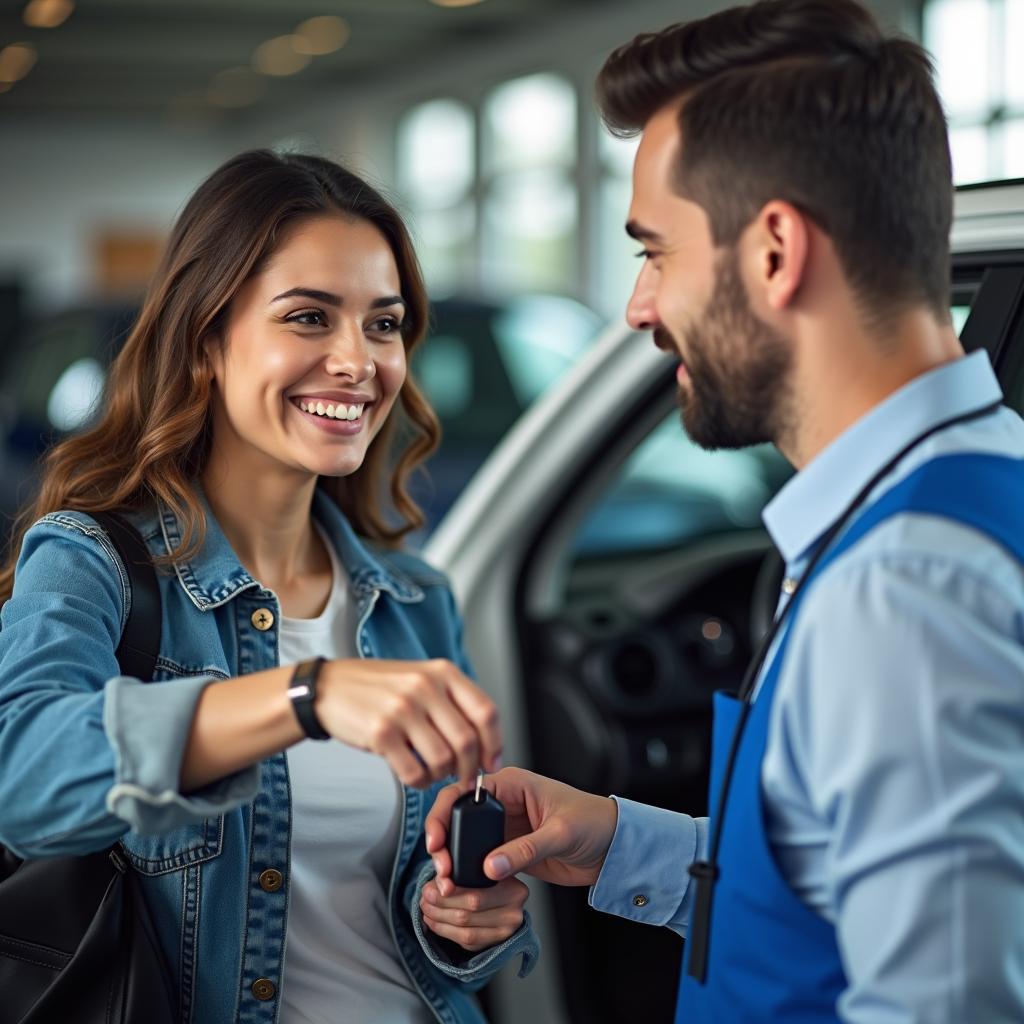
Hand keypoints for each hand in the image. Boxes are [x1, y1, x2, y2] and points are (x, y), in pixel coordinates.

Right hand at [315, 659, 501, 788]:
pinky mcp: (381, 733)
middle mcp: (425, 687)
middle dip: (470, 768)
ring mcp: (402, 709)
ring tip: (433, 771)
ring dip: (442, 775)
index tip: (491, 761)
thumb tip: (485, 744)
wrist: (329, 687)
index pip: (486, 711)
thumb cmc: (380, 687)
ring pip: (443, 760)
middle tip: (464, 778)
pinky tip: (414, 774)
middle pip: (467, 741)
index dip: (495, 743)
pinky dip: (419, 781)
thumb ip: (452, 702)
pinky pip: (414, 772)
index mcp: (442, 672)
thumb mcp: (422, 678)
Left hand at [419, 876, 528, 951]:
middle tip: (425, 896)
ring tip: (426, 908)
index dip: (449, 892)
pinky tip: (434, 921)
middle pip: (470, 911)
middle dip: (441, 904)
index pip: (476, 893)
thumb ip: (463, 869)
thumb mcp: (482, 865)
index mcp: (515, 888)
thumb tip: (439, 882)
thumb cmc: (488, 875)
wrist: (503, 895)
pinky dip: (444, 931)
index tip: (431, 886)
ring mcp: (506, 931)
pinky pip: (466, 941)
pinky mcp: (495, 943)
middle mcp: (514, 912)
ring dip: (439, 919)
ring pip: (465, 929)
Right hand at [425, 767, 617, 893]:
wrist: (614, 848)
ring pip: (464, 842)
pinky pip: (480, 862)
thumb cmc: (594, 823)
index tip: (437, 841)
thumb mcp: (561, 833)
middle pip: (457, 817)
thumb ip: (525, 849)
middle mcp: (502, 803)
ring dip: (454, 861)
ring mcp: (503, 829)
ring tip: (448, 882)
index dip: (444, 813)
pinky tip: (464, 887)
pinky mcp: (508, 852)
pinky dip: (469, 874)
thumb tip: (490, 866)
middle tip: (441, 868)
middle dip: (443, 841)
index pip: (464, 791)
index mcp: (511, 784)